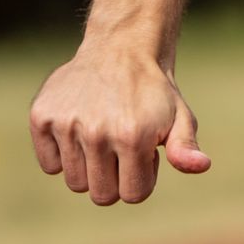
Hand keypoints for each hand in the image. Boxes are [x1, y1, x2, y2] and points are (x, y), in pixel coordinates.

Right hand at [29, 47, 209, 204]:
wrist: (122, 48)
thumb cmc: (153, 91)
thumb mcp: (180, 116)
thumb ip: (185, 147)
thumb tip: (202, 166)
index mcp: (133, 136)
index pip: (133, 194)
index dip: (142, 178)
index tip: (145, 152)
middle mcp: (96, 132)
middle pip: (101, 195)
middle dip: (116, 178)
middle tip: (123, 146)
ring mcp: (66, 124)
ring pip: (75, 182)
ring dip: (91, 167)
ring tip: (104, 134)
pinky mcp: (41, 117)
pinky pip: (49, 165)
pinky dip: (64, 155)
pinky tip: (80, 128)